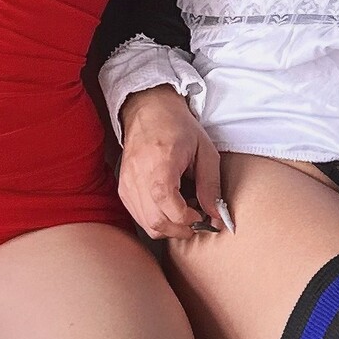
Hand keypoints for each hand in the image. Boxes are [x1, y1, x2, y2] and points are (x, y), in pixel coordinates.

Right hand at [118, 86, 230, 239]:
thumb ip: (211, 184)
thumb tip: (215, 215)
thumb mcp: (205, 150)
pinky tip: (167, 208)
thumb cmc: (177, 125)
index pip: (170, 207)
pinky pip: (137, 215)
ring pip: (146, 223)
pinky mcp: (123, 187)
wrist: (149, 109)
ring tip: (182, 214)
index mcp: (161, 164)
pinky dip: (154, 219)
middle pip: (156, 221)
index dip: (188, 219)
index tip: (200, 215)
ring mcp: (128, 183)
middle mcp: (139, 176)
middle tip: (194, 222)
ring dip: (168, 227)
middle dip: (179, 230)